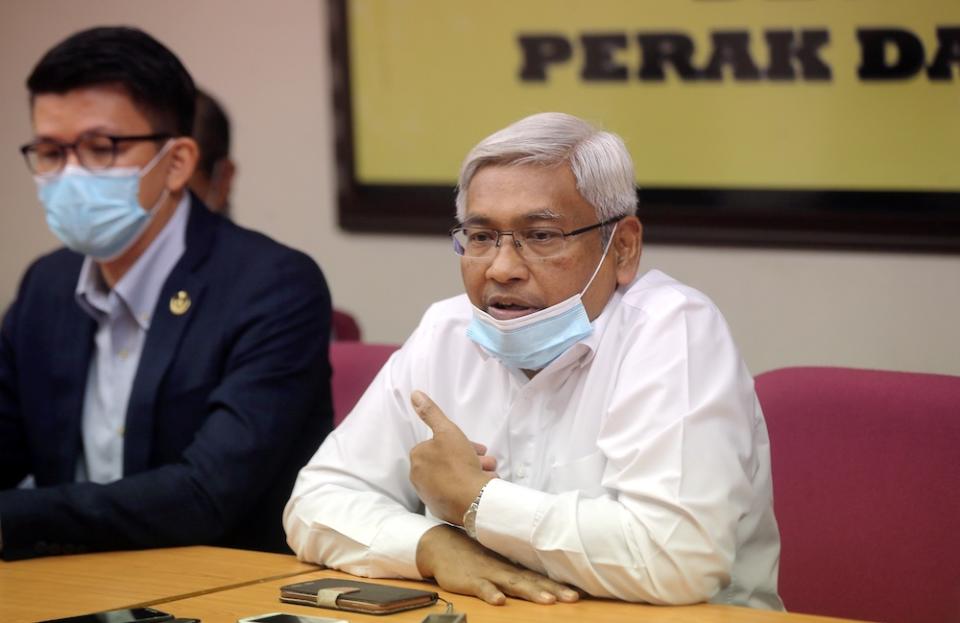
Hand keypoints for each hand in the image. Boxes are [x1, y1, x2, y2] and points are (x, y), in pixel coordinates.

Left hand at [409, 390, 492, 523]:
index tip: (476, 446)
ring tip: (490, 471)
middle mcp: (418, 478)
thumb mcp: (447, 431)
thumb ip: (431, 413)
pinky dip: (469, 486)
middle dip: (469, 457)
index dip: (459, 443)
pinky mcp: (442, 509)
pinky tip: (483, 484)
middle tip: (486, 459)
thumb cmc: (458, 463)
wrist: (471, 501)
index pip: (438, 444)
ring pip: (454, 476)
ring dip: (473, 470)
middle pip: (447, 460)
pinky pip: (457, 492)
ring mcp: (430, 495)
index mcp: (418, 458)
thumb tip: (414, 394)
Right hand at [416, 524, 579, 605]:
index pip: (538, 577)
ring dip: (530, 591)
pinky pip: (481, 587)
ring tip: (547, 600)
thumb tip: (538, 578)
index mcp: (510, 567)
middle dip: (553, 590)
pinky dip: (490, 593)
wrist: (440, 544)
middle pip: (532, 581)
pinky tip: (499, 601)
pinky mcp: (469, 580)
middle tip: (573, 598)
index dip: (558, 584)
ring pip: (512, 584)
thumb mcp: (495, 562)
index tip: (579, 592)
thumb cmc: (471, 555)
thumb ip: (514, 571)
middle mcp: (503, 570)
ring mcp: (487, 574)